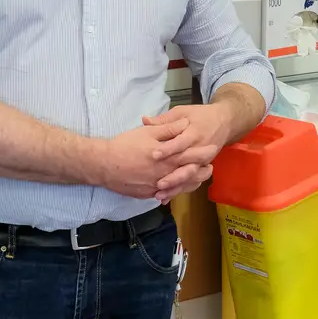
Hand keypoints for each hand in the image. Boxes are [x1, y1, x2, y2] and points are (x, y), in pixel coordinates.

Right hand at [94, 118, 210, 200]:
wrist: (103, 165)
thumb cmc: (125, 145)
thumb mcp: (148, 133)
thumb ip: (169, 129)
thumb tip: (185, 124)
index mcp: (168, 159)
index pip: (191, 156)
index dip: (203, 153)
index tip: (213, 149)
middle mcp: (165, 176)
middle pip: (189, 175)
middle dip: (202, 171)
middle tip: (210, 167)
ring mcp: (157, 188)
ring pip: (180, 187)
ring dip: (191, 182)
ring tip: (198, 177)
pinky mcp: (148, 194)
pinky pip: (166, 194)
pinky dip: (175, 190)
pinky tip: (178, 186)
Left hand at [143, 104, 232, 201]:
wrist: (224, 122)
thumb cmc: (200, 116)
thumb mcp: (183, 112)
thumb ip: (164, 119)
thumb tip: (144, 120)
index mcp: (195, 133)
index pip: (181, 143)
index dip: (168, 150)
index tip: (154, 155)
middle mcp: (202, 149)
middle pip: (188, 165)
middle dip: (173, 176)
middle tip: (157, 184)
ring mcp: (204, 161)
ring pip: (191, 178)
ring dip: (176, 187)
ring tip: (159, 194)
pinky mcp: (203, 168)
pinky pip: (193, 182)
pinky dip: (180, 190)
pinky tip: (166, 198)